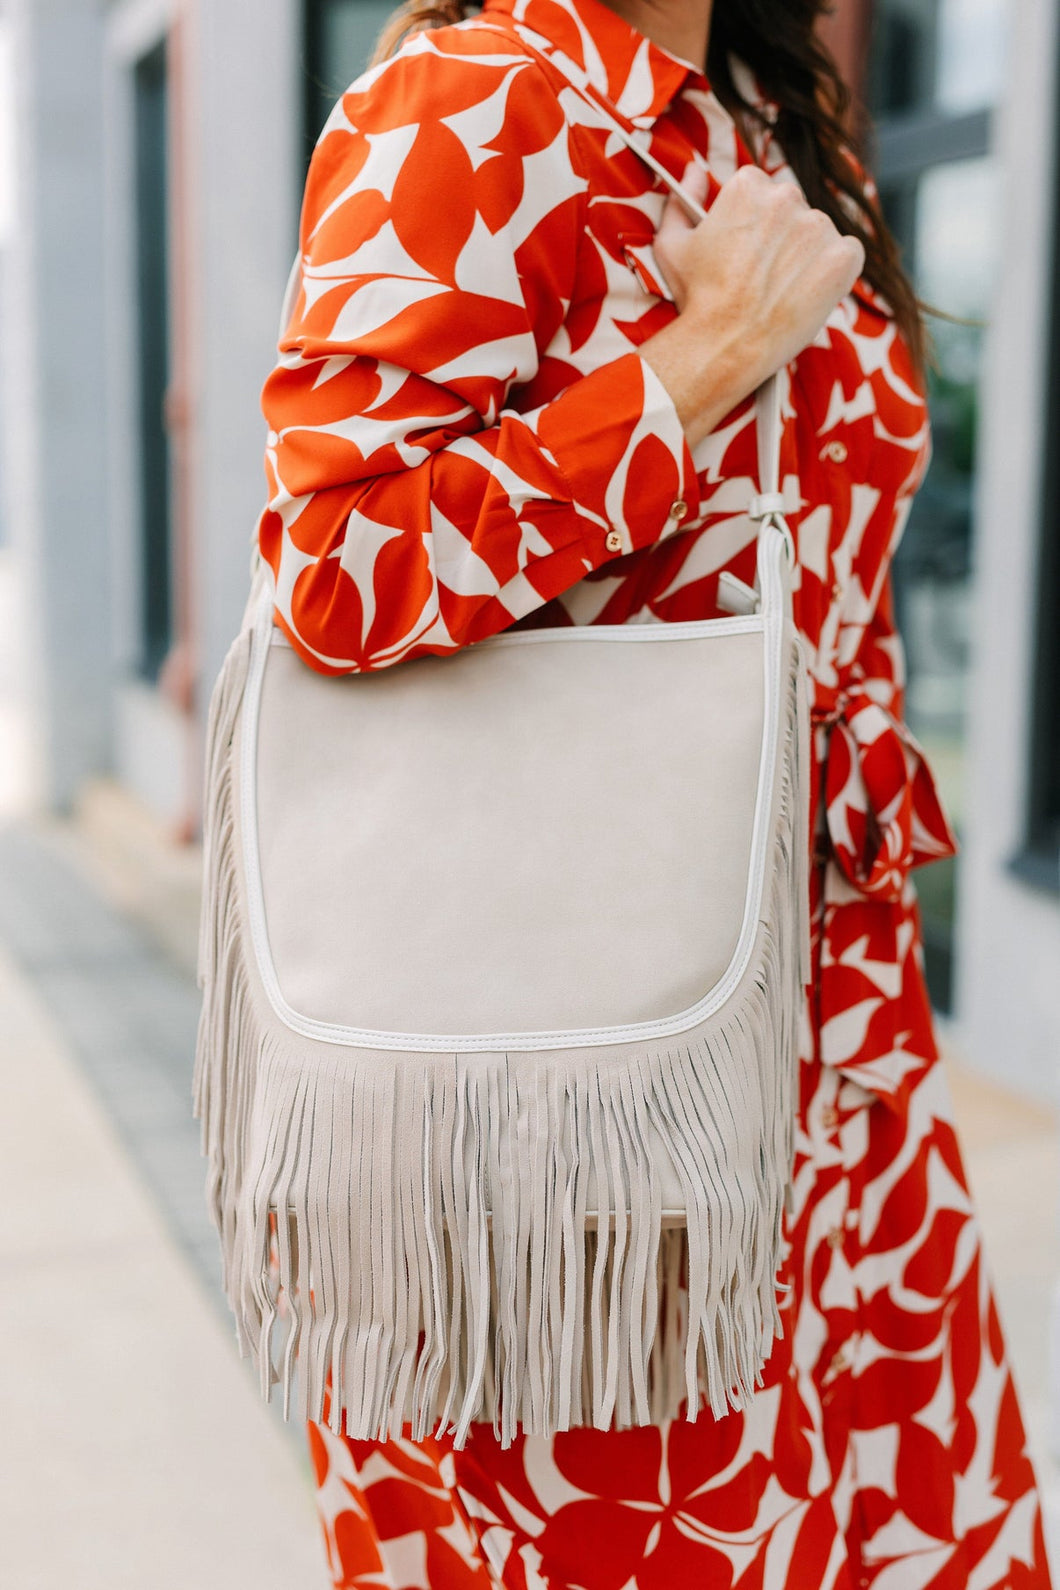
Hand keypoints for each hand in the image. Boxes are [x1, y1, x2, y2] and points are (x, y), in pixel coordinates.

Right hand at [639, 164, 865, 447]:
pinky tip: (809, 292)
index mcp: (748, 186)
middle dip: (782, 236)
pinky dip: (834, 271)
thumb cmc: (696, 299)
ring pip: (818, 232)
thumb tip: (695, 170)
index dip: (752, 223)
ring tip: (783, 289)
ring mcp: (819, 226)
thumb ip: (681, 200)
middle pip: (792, 208)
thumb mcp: (671, 245)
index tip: (745, 250)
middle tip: (763, 275)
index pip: (759, 189)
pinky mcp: (843, 256)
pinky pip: (848, 253)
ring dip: (807, 254)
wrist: (725, 345)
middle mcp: (787, 197)